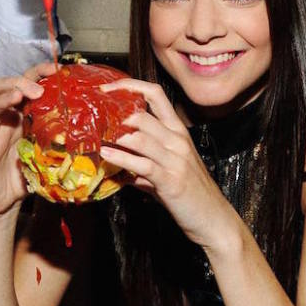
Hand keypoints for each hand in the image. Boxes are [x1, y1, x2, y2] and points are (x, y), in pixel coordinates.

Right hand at [0, 62, 57, 215]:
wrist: (7, 198)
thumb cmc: (28, 172)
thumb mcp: (50, 152)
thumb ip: (63, 139)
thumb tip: (96, 131)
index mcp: (22, 114)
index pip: (27, 84)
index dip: (39, 72)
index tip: (56, 69)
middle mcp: (5, 119)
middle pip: (4, 87)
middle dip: (21, 83)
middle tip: (38, 91)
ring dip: (3, 100)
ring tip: (16, 98)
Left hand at [99, 79, 240, 249]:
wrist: (214, 219)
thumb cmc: (190, 194)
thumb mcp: (166, 170)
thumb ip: (141, 161)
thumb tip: (115, 160)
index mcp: (177, 131)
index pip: (155, 94)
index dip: (129, 86)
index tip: (106, 88)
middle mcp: (177, 140)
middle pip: (142, 113)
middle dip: (113, 114)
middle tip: (92, 117)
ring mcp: (175, 159)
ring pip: (140, 136)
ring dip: (114, 136)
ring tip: (94, 136)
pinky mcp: (170, 179)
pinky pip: (142, 164)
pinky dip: (121, 158)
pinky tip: (105, 156)